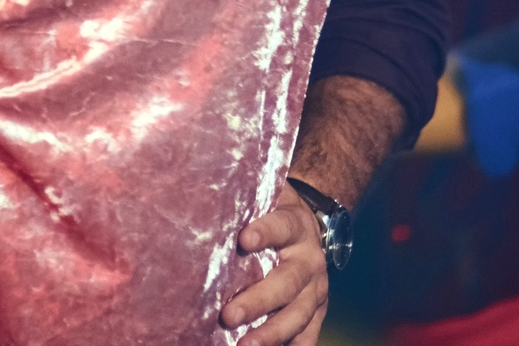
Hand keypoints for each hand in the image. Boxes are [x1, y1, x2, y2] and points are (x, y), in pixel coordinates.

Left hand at [223, 182, 328, 345]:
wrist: (312, 224)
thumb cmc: (274, 210)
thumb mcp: (266, 195)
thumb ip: (243, 195)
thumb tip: (201, 188)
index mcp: (295, 225)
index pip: (280, 226)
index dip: (264, 232)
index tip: (244, 239)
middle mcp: (309, 259)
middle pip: (287, 282)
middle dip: (258, 300)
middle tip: (228, 314)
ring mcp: (316, 289)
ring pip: (297, 314)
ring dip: (271, 332)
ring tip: (244, 345)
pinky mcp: (317, 311)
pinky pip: (307, 335)